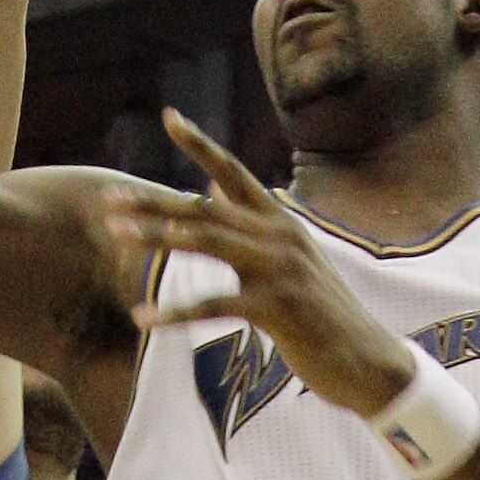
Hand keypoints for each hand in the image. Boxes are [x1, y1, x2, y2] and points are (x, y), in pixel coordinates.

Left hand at [116, 120, 424, 421]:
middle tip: (109, 202)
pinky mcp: (275, 309)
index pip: (234, 172)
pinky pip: (212, 305)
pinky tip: (142, 317)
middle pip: (206, 208)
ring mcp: (279, 270)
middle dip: (154, 203)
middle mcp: (280, 236)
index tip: (169, 116)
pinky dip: (173, 312)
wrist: (370, 363)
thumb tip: (210, 184)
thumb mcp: (293, 262)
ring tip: (117, 237)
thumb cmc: (325, 318)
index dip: (201, 143)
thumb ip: (252, 224)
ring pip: (205, 242)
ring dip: (157, 238)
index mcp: (282, 222)